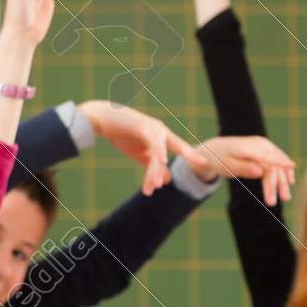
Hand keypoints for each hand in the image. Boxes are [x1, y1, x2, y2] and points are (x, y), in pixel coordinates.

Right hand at [77, 101, 206, 195]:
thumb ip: (153, 166)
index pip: (179, 147)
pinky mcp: (143, 127)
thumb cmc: (121, 134)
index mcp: (161, 137)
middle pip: (178, 146)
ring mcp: (152, 128)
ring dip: (156, 171)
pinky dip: (157, 153)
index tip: (204, 163)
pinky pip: (153, 143)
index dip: (191, 155)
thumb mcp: (140, 154)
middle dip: (190, 154)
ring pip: (160, 154)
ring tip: (156, 186)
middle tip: (203, 162)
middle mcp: (160, 131)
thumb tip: (167, 180)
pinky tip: (161, 161)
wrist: (101, 119)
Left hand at [187, 135, 295, 204]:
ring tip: (286, 198)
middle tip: (284, 199)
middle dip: (278, 182)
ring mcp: (264, 146)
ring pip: (276, 166)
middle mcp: (259, 144)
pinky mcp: (266, 151)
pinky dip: (283, 172)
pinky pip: (277, 162)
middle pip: (272, 165)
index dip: (279, 161)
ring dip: (282, 181)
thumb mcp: (228, 166)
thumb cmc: (221, 159)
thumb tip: (260, 171)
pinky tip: (290, 181)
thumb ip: (244, 168)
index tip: (291, 166)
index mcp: (248, 147)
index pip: (265, 156)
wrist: (218, 149)